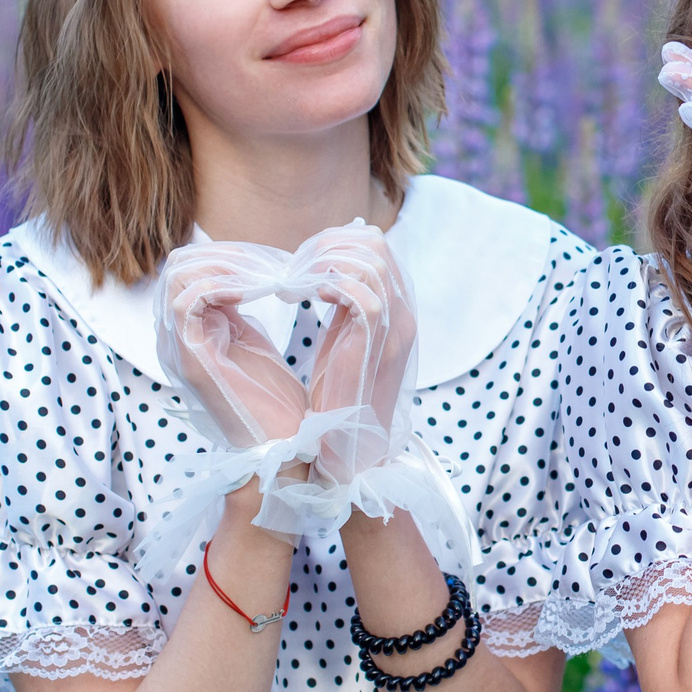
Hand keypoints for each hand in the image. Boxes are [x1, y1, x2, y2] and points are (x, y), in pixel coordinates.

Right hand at [158, 243, 317, 448]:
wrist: (283, 444)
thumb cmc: (271, 399)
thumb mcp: (249, 341)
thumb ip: (232, 310)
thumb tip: (236, 275)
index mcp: (187, 331)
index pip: (188, 268)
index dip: (227, 255)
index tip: (270, 261)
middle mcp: (174, 338)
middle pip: (178, 265)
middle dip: (227, 254)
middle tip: (269, 263)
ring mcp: (178, 349)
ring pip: (178, 276)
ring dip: (226, 265)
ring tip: (264, 275)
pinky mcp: (191, 361)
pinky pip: (187, 301)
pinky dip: (221, 285)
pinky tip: (255, 291)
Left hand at [293, 224, 417, 483]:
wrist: (350, 448)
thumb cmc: (338, 397)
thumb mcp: (344, 341)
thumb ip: (345, 305)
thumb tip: (324, 271)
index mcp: (397, 309)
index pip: (376, 246)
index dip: (334, 243)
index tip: (300, 262)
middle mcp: (403, 313)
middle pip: (373, 243)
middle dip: (324, 246)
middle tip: (290, 269)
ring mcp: (394, 326)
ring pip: (366, 259)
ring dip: (317, 263)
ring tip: (288, 284)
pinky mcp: (375, 341)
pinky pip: (357, 289)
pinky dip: (320, 283)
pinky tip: (294, 298)